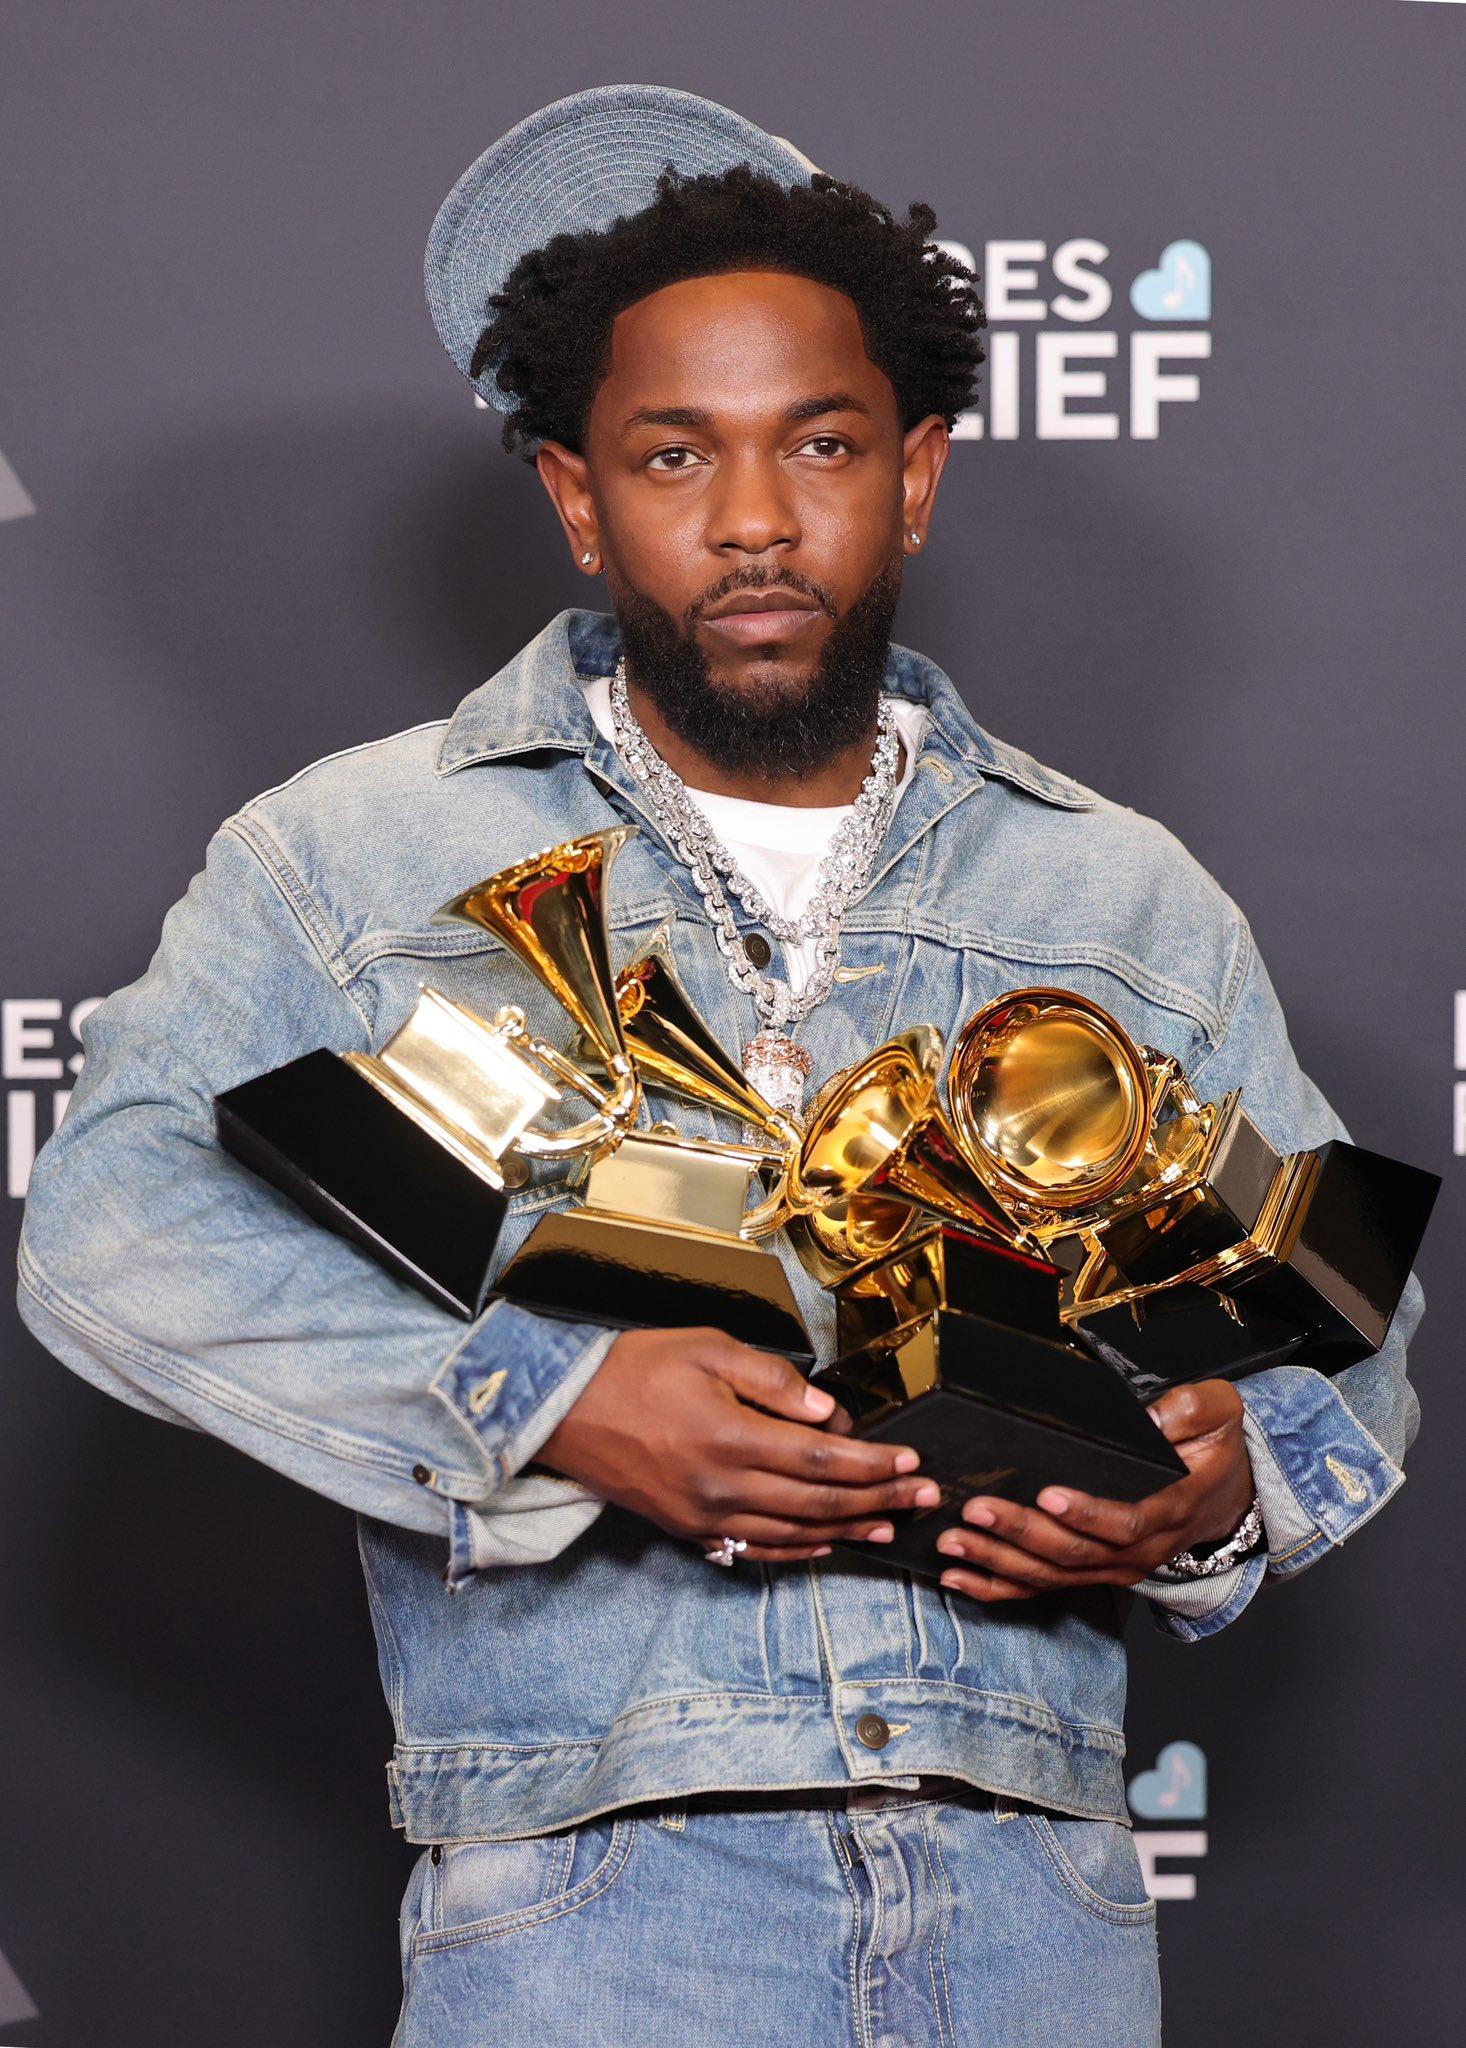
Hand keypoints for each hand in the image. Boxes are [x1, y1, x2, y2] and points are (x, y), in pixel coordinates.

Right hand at [537, 1326, 940, 1562]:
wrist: (564, 1410)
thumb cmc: (635, 1368)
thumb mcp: (707, 1350)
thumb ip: (773, 1381)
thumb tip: (828, 1414)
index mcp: (730, 1437)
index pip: (822, 1461)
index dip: (874, 1466)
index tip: (911, 1462)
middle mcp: (721, 1487)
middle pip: (818, 1505)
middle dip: (879, 1501)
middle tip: (924, 1496)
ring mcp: (703, 1516)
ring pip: (793, 1534)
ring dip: (848, 1531)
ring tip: (890, 1524)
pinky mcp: (687, 1529)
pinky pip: (754, 1549)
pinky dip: (797, 1550)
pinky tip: (826, 1544)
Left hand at [935, 1378, 1256, 1604]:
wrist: (1229, 1495)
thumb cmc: (1215, 1450)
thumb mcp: (1219, 1413)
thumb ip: (1191, 1409)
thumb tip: (1151, 1416)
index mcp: (1170, 1509)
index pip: (1125, 1521)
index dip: (1087, 1514)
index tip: (1047, 1495)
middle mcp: (1140, 1549)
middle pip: (1075, 1553)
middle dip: (1022, 1533)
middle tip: (976, 1510)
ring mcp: (1115, 1567)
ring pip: (1052, 1576)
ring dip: (1000, 1562)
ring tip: (954, 1542)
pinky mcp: (1095, 1573)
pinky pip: (1044, 1589)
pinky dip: (1000, 1588)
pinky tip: (959, 1579)